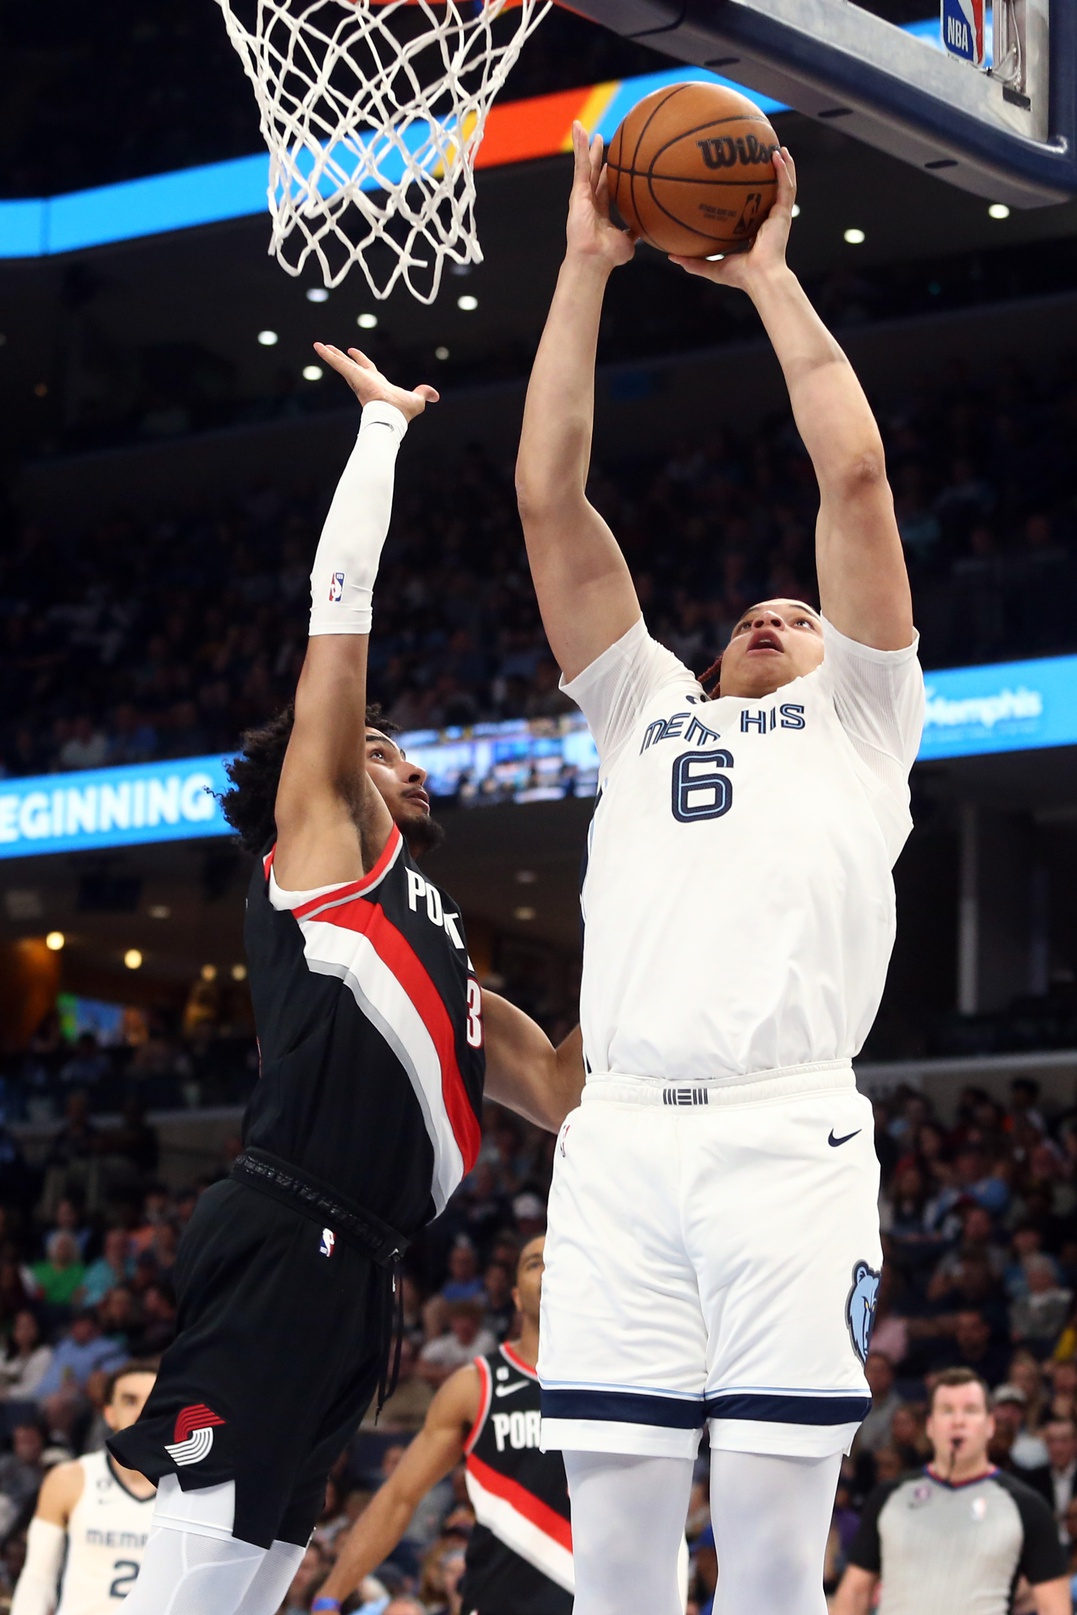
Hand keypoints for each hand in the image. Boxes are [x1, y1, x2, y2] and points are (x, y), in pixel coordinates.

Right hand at [313, 344, 438, 420]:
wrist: (392, 416)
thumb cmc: (402, 412)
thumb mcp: (417, 400)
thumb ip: (423, 393)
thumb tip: (435, 396)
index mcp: (377, 383)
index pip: (367, 368)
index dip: (360, 360)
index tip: (353, 351)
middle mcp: (365, 380)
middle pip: (350, 365)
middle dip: (340, 357)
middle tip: (330, 348)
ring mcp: (358, 379)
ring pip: (341, 364)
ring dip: (329, 355)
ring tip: (317, 345)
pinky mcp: (353, 376)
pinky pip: (338, 364)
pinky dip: (328, 356)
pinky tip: (317, 346)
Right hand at [565, 121, 634, 270]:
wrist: (595, 260)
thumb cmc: (609, 257)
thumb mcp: (629, 241)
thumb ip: (636, 232)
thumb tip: (650, 229)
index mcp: (600, 211)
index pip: (605, 188)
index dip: (609, 174)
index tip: (615, 161)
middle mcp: (590, 201)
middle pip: (594, 172)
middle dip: (597, 155)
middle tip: (601, 139)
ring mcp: (583, 195)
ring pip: (585, 165)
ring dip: (583, 145)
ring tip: (580, 126)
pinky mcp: (578, 191)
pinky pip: (580, 164)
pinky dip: (579, 146)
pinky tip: (579, 130)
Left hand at [669, 145, 796, 292]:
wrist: (759, 278)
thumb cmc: (740, 277)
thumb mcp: (711, 267)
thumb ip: (693, 261)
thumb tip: (670, 256)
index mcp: (756, 231)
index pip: (754, 207)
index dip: (751, 193)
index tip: (741, 180)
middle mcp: (769, 221)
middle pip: (770, 192)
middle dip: (769, 174)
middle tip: (761, 155)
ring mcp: (778, 217)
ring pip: (783, 185)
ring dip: (782, 165)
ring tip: (776, 147)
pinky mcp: (783, 215)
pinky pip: (785, 187)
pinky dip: (783, 170)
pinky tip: (777, 154)